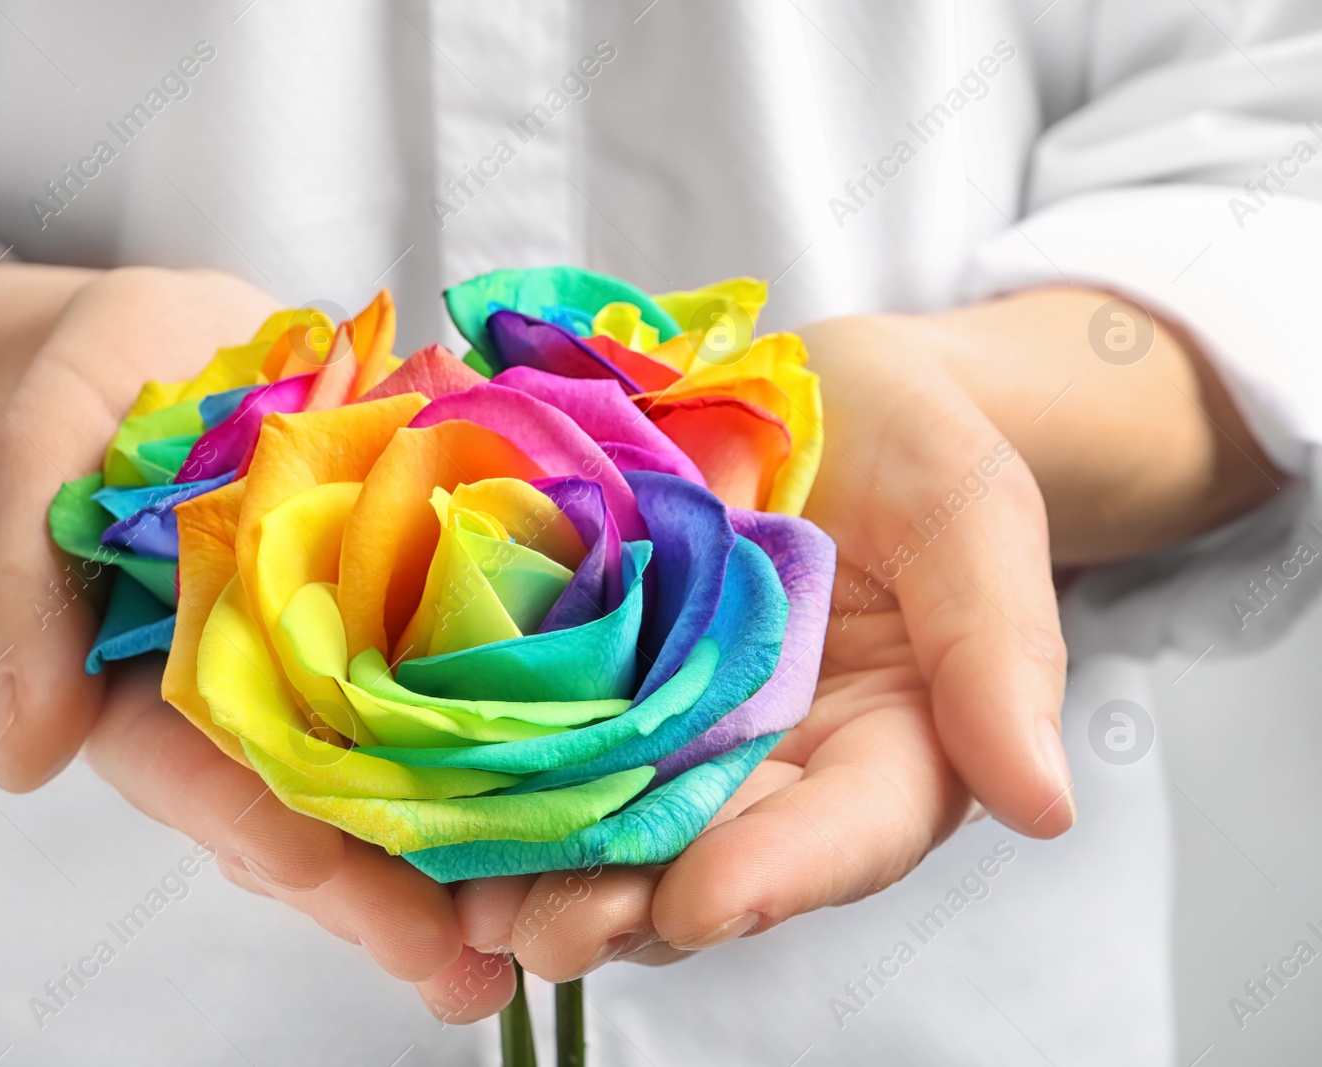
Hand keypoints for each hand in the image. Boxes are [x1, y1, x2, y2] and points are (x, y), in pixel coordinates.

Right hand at [0, 267, 491, 998]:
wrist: (179, 338)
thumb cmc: (93, 394)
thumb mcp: (38, 458)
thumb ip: (22, 593)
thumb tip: (20, 756)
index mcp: (155, 688)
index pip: (208, 780)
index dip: (263, 833)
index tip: (319, 880)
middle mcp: (256, 697)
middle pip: (315, 814)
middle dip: (380, 895)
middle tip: (458, 966)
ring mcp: (334, 661)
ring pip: (391, 777)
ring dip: (456, 855)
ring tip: (529, 925)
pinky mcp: (403, 612)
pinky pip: (452, 686)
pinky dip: (503, 740)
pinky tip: (574, 790)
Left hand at [443, 309, 1079, 994]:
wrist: (812, 398)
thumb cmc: (913, 447)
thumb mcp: (971, 512)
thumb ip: (1000, 649)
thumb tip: (1043, 803)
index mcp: (894, 744)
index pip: (851, 830)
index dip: (782, 874)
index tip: (705, 903)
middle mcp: (782, 766)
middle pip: (714, 858)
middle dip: (631, 903)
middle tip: (549, 932)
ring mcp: (686, 732)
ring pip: (623, 827)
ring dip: (549, 871)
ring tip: (478, 902)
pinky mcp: (604, 688)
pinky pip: (555, 750)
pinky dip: (500, 788)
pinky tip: (442, 816)